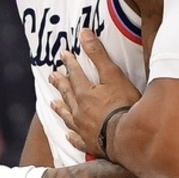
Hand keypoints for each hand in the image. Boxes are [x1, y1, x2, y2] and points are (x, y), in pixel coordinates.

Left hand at [49, 29, 141, 157]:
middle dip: (60, 84)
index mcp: (84, 93)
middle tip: (51, 77)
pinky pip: (77, 139)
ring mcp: (83, 129)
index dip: (69, 63)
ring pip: (68, 116)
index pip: (75, 74)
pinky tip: (68, 134)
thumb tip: (84, 33)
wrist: (127, 137)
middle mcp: (79, 111)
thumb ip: (98, 55)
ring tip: (53, 103)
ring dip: (60, 108)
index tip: (63, 55)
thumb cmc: (122, 105)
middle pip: (67, 94)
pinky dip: (72, 136)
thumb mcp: (112, 75)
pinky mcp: (90, 144)